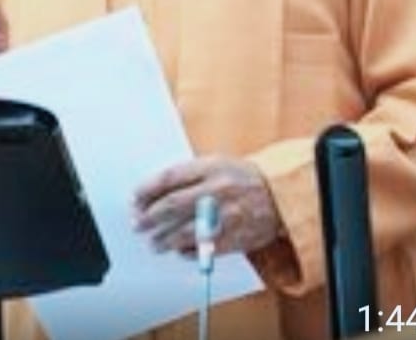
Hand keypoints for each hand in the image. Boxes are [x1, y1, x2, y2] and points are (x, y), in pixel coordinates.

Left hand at [133, 156, 282, 255]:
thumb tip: (154, 192)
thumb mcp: (215, 164)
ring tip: (154, 243)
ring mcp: (226, 215)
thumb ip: (187, 176)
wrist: (280, 195)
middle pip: (173, 205)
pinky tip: (177, 250)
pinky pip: (204, 248)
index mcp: (210, 168)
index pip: (169, 178)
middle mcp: (217, 191)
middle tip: (138, 223)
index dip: (147, 190)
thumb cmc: (242, 177)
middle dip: (150, 216)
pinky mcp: (235, 237)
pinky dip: (187, 251)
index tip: (135, 199)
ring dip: (164, 239)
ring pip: (185, 231)